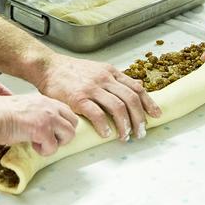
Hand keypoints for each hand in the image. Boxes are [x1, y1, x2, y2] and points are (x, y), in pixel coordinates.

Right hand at [0, 93, 78, 155]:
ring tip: (41, 143)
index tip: (53, 131)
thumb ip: (35, 113)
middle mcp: (50, 107)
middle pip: (73, 122)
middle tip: (48, 139)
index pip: (66, 111)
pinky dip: (44, 151)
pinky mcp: (43, 131)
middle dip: (63, 134)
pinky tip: (33, 145)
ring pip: (69, 135)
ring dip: (56, 143)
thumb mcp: (23, 107)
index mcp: (44, 100)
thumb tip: (38, 126)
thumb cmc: (1, 113)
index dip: (61, 124)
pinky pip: (53, 147)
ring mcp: (49, 118)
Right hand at [35, 53, 160, 141]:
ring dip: (125, 125)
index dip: (148, 103)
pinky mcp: (78, 98)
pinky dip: (104, 125)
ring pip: (118, 107)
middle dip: (139, 119)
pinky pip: (97, 113)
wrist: (47, 67)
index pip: (136, 88)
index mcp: (110, 72)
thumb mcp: (95, 70)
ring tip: (125, 136)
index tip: (156, 115)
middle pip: (131, 99)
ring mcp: (91, 88)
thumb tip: (126, 96)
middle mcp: (104, 78)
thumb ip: (110, 81)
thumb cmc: (70, 72)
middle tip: (141, 132)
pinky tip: (107, 133)